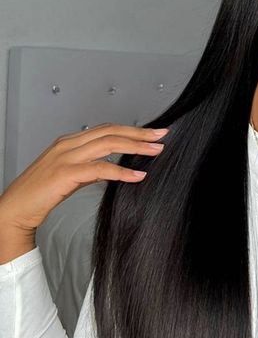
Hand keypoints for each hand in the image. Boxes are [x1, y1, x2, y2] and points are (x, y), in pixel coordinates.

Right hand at [0, 122, 168, 235]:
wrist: (15, 209)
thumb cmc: (42, 193)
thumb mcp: (72, 174)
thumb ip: (91, 167)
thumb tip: (114, 168)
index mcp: (70, 141)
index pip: (107, 129)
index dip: (132, 130)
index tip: (153, 133)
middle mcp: (69, 144)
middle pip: (112, 132)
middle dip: (140, 133)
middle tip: (163, 136)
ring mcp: (66, 157)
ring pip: (109, 144)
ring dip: (136, 147)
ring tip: (156, 151)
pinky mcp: (66, 173)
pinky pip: (100, 169)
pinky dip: (122, 172)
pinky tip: (138, 175)